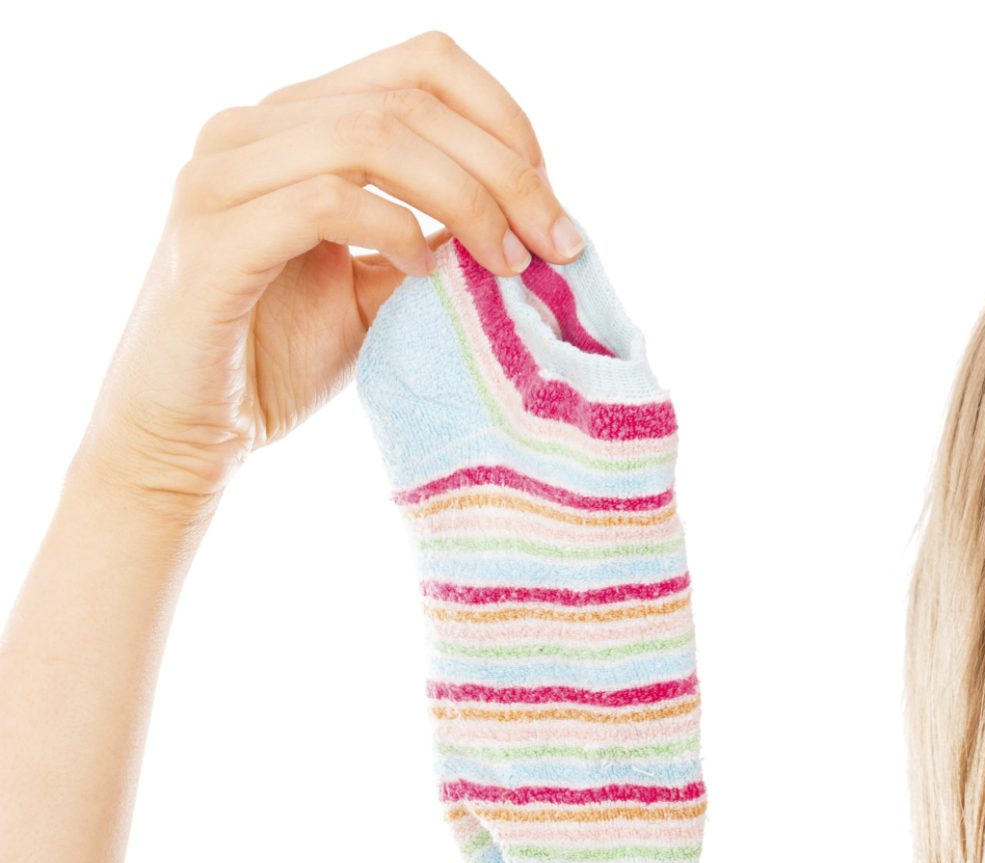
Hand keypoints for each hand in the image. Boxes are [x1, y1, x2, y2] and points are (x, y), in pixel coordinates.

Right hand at [77, 29, 584, 513]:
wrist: (187, 433)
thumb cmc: (280, 358)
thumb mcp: (383, 289)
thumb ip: (441, 240)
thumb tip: (536, 223)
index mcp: (297, 124)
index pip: (423, 66)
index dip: (505, 121)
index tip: (551, 201)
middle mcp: (251, 129)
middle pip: (409, 99)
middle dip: (505, 171)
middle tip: (556, 243)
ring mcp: (221, 177)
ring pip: (370, 135)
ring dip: (464, 198)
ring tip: (505, 264)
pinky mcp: (213, 239)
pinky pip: (322, 199)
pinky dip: (392, 230)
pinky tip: (422, 274)